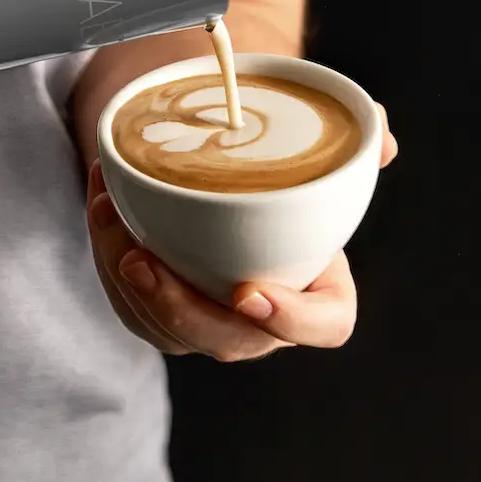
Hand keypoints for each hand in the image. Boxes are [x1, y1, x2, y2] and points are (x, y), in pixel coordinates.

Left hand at [85, 108, 398, 360]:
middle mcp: (264, 321)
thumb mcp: (323, 147)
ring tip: (107, 210)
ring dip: (124, 275)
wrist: (232, 169)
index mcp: (321, 290)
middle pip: (226, 340)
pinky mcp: (160, 314)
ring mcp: (209, 324)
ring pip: (164, 327)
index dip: (292, 320)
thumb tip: (380, 141)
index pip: (323, 325)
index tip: (248, 290)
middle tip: (142, 261)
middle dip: (178, 309)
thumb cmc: (287, 166)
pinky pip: (128, 304)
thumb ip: (355, 143)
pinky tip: (100, 201)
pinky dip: (105, 255)